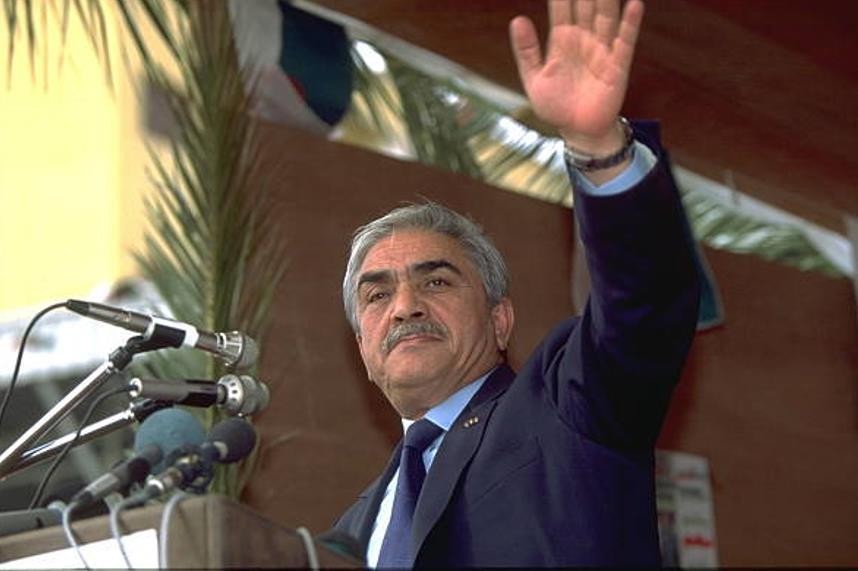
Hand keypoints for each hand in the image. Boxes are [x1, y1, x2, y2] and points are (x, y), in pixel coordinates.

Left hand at [510, 0, 643, 154]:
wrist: (577, 132)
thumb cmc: (556, 106)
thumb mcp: (534, 79)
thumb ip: (527, 51)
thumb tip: (517, 19)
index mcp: (561, 42)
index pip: (562, 8)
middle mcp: (583, 41)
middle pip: (585, 5)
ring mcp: (601, 51)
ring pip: (606, 16)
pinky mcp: (618, 66)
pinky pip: (625, 41)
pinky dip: (630, 23)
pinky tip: (634, 3)